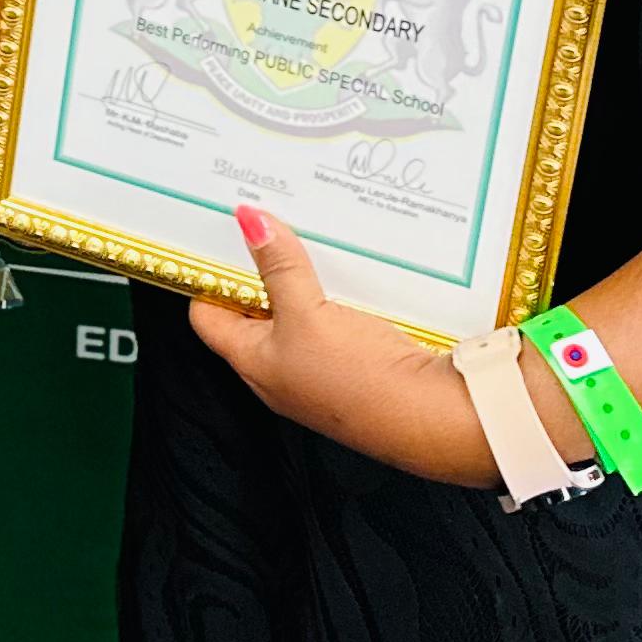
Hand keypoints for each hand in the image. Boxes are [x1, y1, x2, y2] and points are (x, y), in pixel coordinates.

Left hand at [185, 204, 518, 486]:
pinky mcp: (355, 366)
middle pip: (254, 310)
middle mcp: (279, 371)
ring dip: (302, 278)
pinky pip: (334, 321)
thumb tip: (249, 222)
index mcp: (252, 362)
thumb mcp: (310, 313)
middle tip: (267, 225)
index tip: (219, 237)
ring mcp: (317, 370)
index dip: (208, 276)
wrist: (433, 419)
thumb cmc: (361, 381)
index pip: (208, 315)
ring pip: (298, 313)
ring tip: (308, 239)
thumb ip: (279, 267)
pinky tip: (349, 272)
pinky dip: (335, 294)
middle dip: (260, 269)